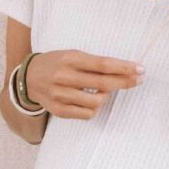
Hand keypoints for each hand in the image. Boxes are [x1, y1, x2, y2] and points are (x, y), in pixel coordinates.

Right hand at [26, 50, 144, 119]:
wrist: (28, 77)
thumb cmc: (57, 63)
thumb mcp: (73, 55)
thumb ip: (94, 63)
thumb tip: (123, 71)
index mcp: (70, 59)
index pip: (102, 64)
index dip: (123, 67)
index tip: (139, 68)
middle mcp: (64, 77)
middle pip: (103, 83)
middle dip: (125, 81)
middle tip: (139, 79)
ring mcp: (60, 95)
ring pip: (96, 102)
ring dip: (107, 96)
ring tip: (106, 89)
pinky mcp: (58, 110)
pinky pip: (86, 114)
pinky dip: (95, 107)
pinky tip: (94, 99)